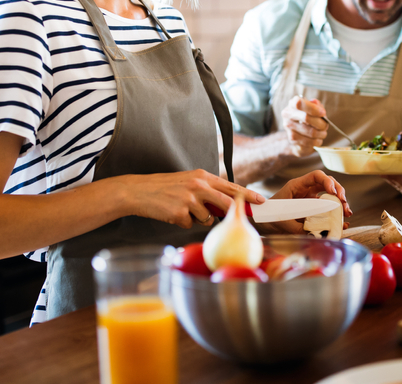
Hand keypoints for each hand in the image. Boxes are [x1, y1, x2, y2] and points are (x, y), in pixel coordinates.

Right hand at [125, 169, 265, 228]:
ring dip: (198, 219)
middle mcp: (198, 185)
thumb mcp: (188, 183)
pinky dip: (183, 223)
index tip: (262, 201)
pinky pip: (190, 225)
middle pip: (226, 202)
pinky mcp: (180, 212)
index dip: (248, 195)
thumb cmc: (165, 188)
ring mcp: (189, 199)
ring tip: (182, 209)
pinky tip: (172, 213)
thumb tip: (224, 207)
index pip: (231, 186)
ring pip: (207, 218)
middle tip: (242, 220)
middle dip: (235, 213)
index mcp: (202, 177)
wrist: (139, 191)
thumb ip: (207, 192)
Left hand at [261, 170, 352, 233]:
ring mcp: (311, 196)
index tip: (334, 192)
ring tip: (347, 213)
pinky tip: (342, 221)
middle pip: (328, 182)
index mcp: (298, 186)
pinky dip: (336, 212)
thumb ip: (301, 228)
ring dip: (341, 202)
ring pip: (331, 193)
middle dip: (339, 191)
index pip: (316, 176)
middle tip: (344, 203)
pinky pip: (328, 206)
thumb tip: (319, 235)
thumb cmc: (273, 216)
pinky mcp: (314, 206)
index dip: (328, 181)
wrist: (266, 219)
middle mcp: (306, 189)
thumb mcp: (285, 222)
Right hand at [280, 96, 327, 157]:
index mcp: (292, 105)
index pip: (299, 103)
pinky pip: (311, 142)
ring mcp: (289, 129)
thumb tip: (317, 105)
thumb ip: (316, 105)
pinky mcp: (293, 141)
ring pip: (311, 132)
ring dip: (321, 133)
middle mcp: (287, 116)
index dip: (313, 108)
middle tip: (325, 125)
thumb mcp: (312, 109)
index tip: (323, 113)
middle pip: (306, 118)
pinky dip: (318, 141)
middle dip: (321, 122)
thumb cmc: (306, 119)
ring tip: (322, 132)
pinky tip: (318, 139)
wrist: (296, 135)